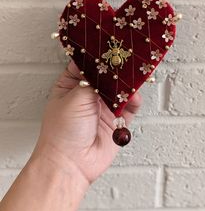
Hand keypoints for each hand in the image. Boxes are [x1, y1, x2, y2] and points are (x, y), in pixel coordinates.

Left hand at [34, 60, 141, 184]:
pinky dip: (134, 101)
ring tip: (135, 78)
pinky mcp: (116, 121)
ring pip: (120, 90)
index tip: (111, 47)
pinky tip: (134, 98)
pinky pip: (129, 107)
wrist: (71, 163)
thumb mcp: (74, 97)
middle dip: (117, 70)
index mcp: (71, 85)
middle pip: (106, 76)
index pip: (86, 64)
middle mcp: (88, 95)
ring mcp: (103, 108)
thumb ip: (94, 81)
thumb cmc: (63, 130)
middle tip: (128, 60)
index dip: (98, 56)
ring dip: (128, 85)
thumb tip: (109, 68)